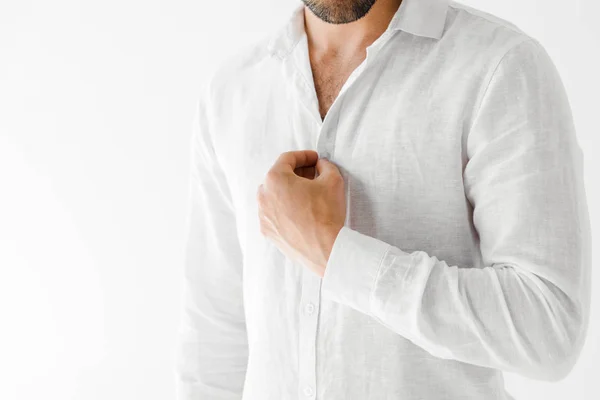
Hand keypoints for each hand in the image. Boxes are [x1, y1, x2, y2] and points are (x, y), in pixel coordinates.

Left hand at [257, 150, 345, 276]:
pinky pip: (274, 214)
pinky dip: (285, 209)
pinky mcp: (267, 232)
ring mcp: (263, 215)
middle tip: (313, 175)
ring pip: (274, 196)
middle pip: (278, 177)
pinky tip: (300, 213)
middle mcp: (263, 195)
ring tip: (308, 195)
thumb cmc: (327, 213)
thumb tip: (320, 165)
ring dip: (289, 192)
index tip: (315, 159)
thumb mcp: (333, 180)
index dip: (304, 156)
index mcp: (275, 178)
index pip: (287, 159)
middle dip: (296, 173)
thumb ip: (325, 166)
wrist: (325, 249)